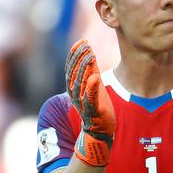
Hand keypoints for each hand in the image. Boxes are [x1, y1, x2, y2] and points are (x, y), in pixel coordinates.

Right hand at [66, 39, 115, 165]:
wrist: (100, 130)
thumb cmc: (97, 106)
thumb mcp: (94, 85)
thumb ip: (91, 70)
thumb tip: (89, 51)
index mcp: (74, 88)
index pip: (71, 68)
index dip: (75, 54)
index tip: (82, 41)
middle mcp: (75, 95)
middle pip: (73, 73)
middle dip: (79, 58)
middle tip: (86, 45)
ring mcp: (83, 103)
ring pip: (80, 84)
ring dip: (84, 69)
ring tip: (90, 55)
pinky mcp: (93, 111)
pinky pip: (90, 99)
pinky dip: (91, 88)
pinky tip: (94, 77)